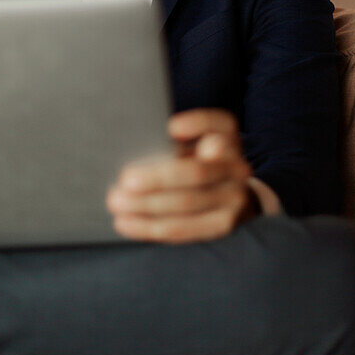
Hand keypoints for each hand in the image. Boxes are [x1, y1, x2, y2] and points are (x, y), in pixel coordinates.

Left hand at [106, 109, 261, 243]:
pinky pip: (184, 230)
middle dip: (157, 179)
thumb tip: (168, 132)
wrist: (235, 191)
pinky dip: (151, 228)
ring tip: (117, 204)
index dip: (196, 124)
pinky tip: (127, 223)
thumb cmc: (203, 156)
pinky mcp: (222, 225)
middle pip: (196, 173)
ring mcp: (234, 199)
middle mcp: (237, 168)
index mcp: (229, 137)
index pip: (217, 125)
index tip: (170, 128)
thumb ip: (185, 130)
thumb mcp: (200, 135)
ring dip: (147, 207)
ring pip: (187, 206)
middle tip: (124, 180)